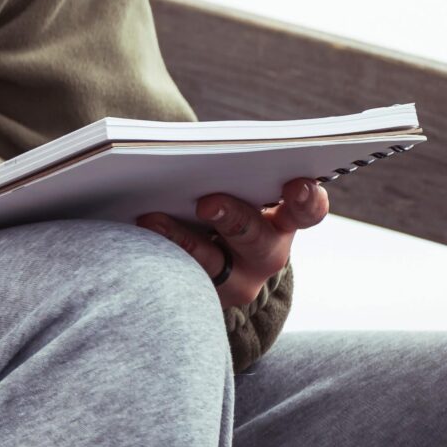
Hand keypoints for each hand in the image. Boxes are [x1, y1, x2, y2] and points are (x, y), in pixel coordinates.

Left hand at [136, 177, 327, 310]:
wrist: (213, 260)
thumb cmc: (224, 204)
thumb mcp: (238, 190)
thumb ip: (230, 172)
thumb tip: (193, 150)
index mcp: (284, 219)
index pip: (308, 211)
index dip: (307, 199)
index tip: (296, 184)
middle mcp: (268, 254)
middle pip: (258, 241)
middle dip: (233, 218)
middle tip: (207, 203)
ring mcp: (238, 281)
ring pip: (214, 264)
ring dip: (183, 239)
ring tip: (152, 219)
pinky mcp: (204, 296)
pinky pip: (182, 278)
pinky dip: (160, 254)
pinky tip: (138, 236)